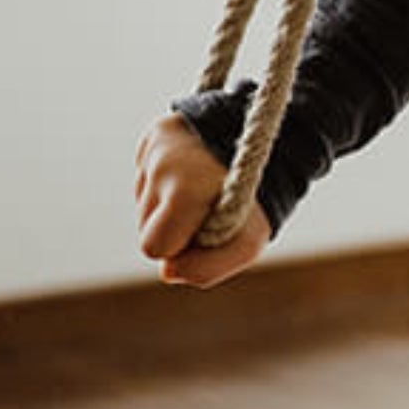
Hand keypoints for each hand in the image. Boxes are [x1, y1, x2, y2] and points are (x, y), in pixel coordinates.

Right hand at [134, 112, 273, 287]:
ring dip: (168, 203)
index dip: (176, 249)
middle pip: (144, 226)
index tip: (202, 233)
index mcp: (184, 192)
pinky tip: (191, 174)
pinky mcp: (152, 137)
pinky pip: (145, 176)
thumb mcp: (246, 243)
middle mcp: (161, 166)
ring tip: (201, 190)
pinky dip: (165, 181)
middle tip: (204, 212)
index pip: (153, 247)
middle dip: (171, 227)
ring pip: (143, 201)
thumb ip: (207, 269)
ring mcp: (153, 148)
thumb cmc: (253, 201)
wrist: (264, 143)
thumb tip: (167, 272)